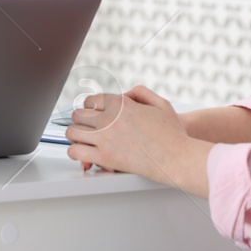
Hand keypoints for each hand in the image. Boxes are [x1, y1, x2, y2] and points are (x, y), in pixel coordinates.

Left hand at [65, 86, 213, 195]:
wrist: (177, 158)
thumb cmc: (172, 134)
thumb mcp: (161, 103)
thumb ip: (140, 93)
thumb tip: (125, 94)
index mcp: (120, 104)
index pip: (90, 100)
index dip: (89, 108)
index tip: (91, 114)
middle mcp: (109, 118)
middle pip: (78, 115)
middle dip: (81, 121)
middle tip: (85, 128)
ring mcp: (105, 138)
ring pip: (73, 132)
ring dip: (76, 135)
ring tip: (82, 140)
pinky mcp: (105, 157)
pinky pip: (76, 151)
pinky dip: (76, 152)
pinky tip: (82, 154)